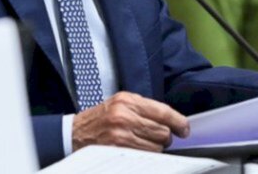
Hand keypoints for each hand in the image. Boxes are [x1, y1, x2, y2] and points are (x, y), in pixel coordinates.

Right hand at [72, 91, 189, 151]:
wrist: (73, 134)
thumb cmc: (98, 120)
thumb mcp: (119, 104)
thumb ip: (143, 109)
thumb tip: (169, 120)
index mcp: (127, 101)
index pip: (162, 111)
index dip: (178, 121)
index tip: (185, 129)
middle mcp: (125, 115)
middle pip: (162, 131)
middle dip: (165, 137)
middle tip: (161, 138)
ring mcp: (121, 134)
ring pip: (155, 146)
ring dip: (156, 148)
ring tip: (144, 144)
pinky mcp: (117, 149)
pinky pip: (144, 155)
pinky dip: (146, 155)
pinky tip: (139, 150)